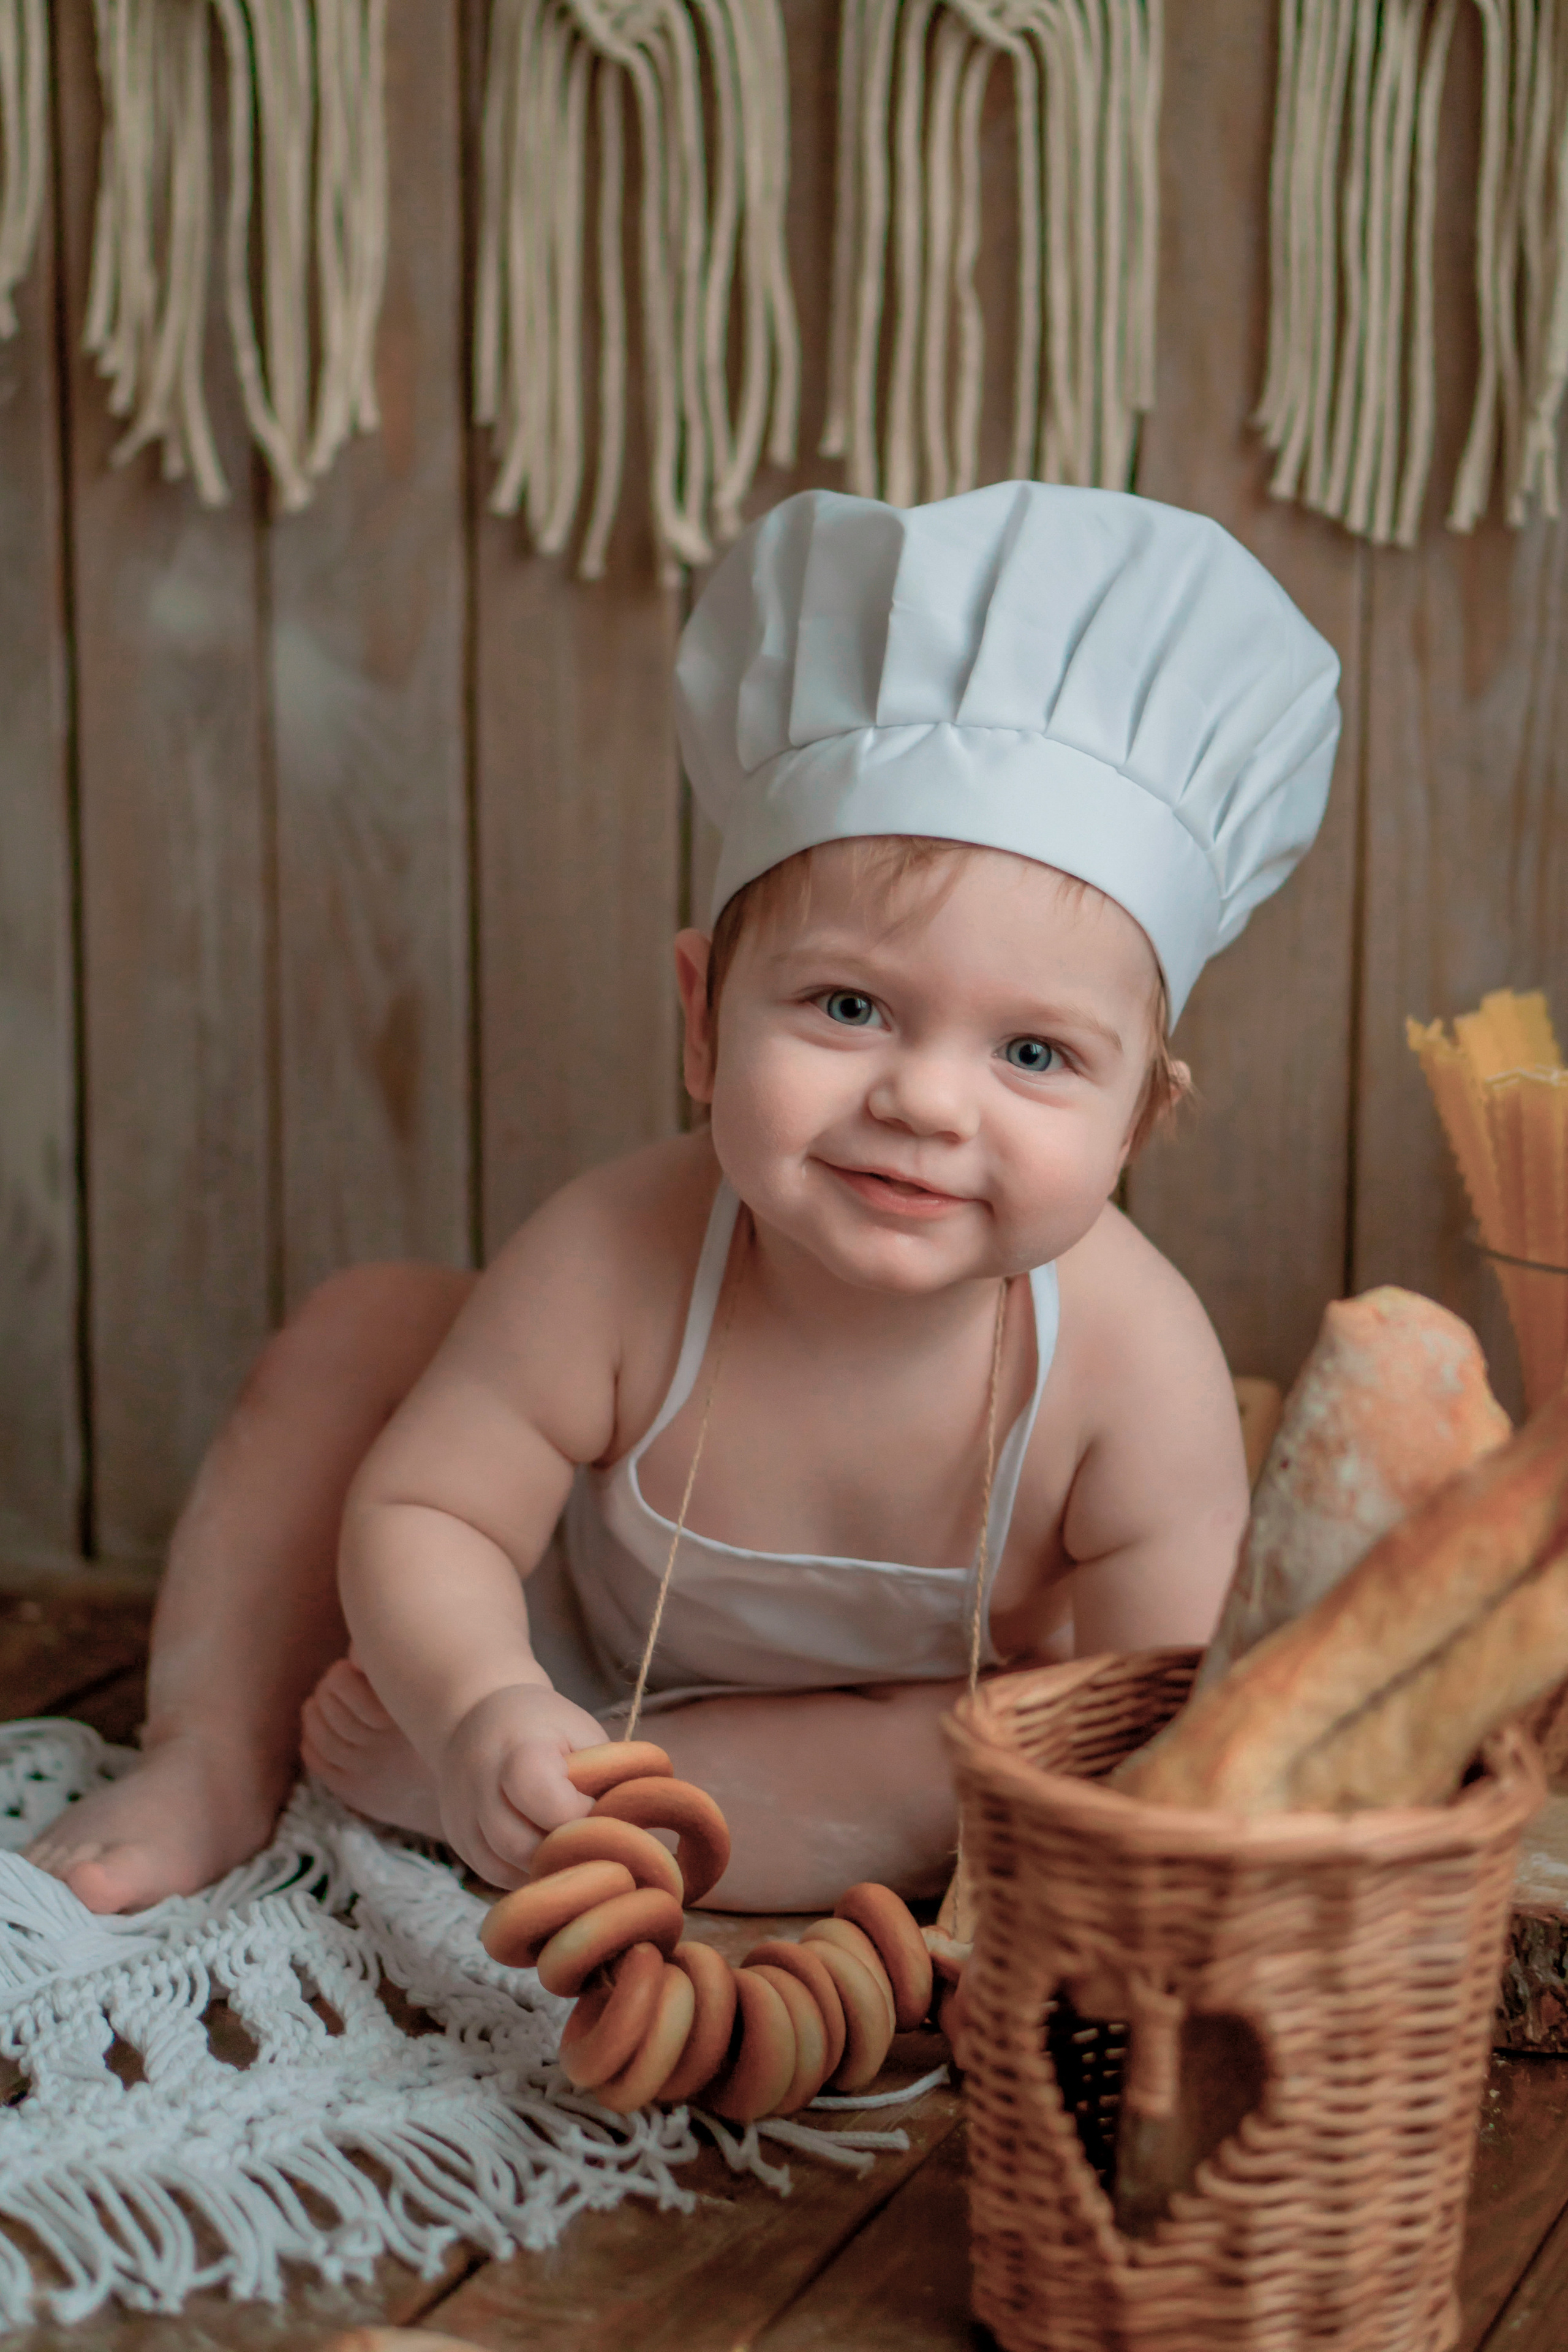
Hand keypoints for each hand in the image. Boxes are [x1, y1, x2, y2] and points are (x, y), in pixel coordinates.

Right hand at [436, 1683, 602, 1886]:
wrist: (477, 1715)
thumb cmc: (545, 1725)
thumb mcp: (581, 1731)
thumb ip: (604, 1773)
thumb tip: (635, 1822)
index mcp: (516, 1751)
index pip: (547, 1802)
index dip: (582, 1816)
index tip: (601, 1809)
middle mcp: (479, 1786)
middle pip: (521, 1846)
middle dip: (563, 1850)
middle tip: (590, 1839)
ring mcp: (462, 1818)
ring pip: (505, 1869)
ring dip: (545, 1868)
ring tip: (571, 1848)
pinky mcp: (459, 1840)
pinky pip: (494, 1875)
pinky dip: (524, 1874)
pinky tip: (547, 1856)